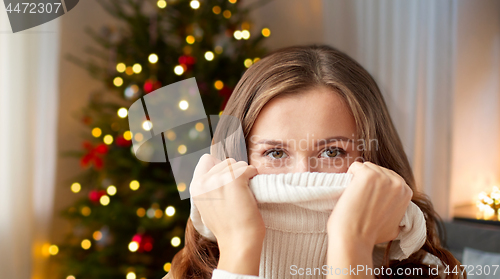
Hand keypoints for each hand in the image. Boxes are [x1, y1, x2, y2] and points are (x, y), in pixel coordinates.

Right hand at [190, 154, 263, 274]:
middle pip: (225, 161)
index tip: (227, 178)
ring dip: (244, 174)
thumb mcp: (206, 206)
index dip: (219, 166)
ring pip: (238, 163)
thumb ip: (207, 188)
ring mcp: (218, 179)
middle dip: (234, 172)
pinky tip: (251, 188)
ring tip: (244, 192)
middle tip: (238, 190)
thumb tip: (216, 170)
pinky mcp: (234, 180)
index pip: (206, 159)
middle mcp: (204, 181)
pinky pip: (248, 168)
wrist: (238, 242)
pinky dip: (253, 175)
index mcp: (195, 187)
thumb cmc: (227, 227)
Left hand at [327, 161, 412, 247]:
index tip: (369, 201)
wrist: (354, 237)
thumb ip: (397, 214)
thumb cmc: (370, 235)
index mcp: (406, 192)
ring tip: (356, 197)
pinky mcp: (368, 174)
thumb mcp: (395, 226)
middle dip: (368, 183)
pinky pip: (355, 166)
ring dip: (358, 179)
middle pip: (378, 170)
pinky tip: (350, 191)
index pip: (388, 178)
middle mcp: (398, 182)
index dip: (376, 189)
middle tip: (361, 201)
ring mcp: (383, 177)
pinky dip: (349, 176)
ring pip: (367, 167)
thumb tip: (396, 214)